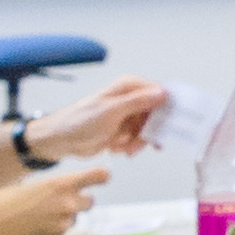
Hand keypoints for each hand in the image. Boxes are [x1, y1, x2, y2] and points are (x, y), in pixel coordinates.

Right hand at [0, 158, 115, 234]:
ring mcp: (63, 227)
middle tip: (56, 202)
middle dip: (77, 201)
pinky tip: (28, 230)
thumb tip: (59, 190)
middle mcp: (67, 206)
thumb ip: (50, 189)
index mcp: (60, 186)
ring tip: (32, 218)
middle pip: (89, 202)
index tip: (104, 177)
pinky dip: (49, 232)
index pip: (96, 177)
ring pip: (70, 220)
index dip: (100, 176)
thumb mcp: (27, 186)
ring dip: (59, 218)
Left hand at [40, 77, 169, 157]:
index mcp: (128, 87)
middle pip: (157, 114)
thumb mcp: (112, 110)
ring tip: (125, 147)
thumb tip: (162, 93)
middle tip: (145, 141)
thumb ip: (138, 101)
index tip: (173, 122)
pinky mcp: (124, 130)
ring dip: (139, 142)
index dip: (169, 108)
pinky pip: (139, 139)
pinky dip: (130, 146)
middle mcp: (130, 99)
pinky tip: (117, 147)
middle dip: (152, 131)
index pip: (160, 93)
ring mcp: (127, 115)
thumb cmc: (78, 121)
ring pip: (149, 130)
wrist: (61, 140)